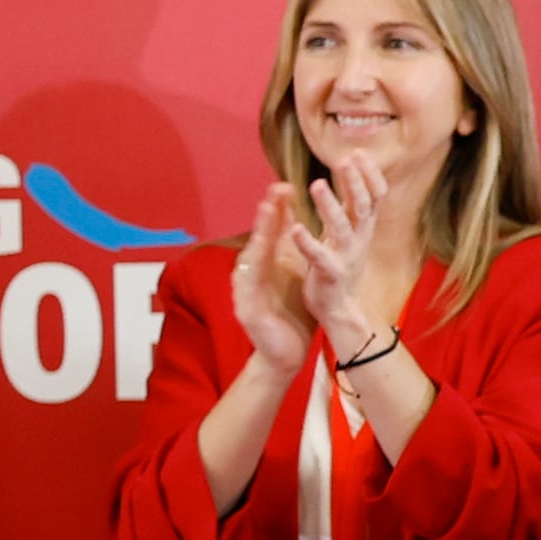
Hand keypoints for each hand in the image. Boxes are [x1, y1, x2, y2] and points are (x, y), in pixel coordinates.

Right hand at [225, 188, 317, 371]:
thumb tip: (294, 209)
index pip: (270, 231)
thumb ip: (290, 242)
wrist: (286, 353)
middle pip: (258, 240)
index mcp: (267, 263)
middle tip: (272, 196)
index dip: (276, 209)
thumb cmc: (290, 310)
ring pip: (250, 260)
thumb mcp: (294, 270)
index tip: (284, 186)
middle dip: (264, 219)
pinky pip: (248, 290)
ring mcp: (246, 292)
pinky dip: (251, 274)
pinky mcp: (246, 311)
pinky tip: (254, 262)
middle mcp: (252, 273)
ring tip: (264, 222)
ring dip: (256, 238)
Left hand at [278, 161, 390, 354]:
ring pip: (342, 227)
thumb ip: (350, 202)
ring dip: (330, 205)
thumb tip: (351, 166)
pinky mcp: (329, 274)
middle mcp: (359, 238)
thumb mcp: (349, 230)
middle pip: (362, 206)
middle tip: (344, 159)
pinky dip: (308, 242)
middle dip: (355, 182)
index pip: (375, 195)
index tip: (358, 152)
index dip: (370, 174)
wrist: (339, 307)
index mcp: (363, 227)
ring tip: (316, 184)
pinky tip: (296, 228)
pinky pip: (320, 256)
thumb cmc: (340, 262)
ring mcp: (346, 256)